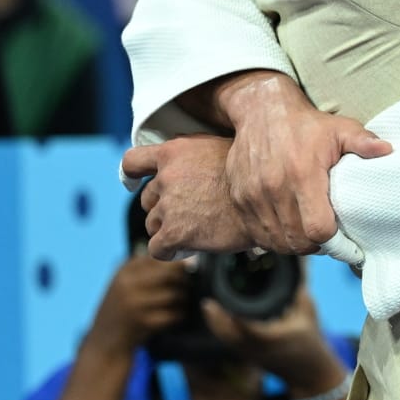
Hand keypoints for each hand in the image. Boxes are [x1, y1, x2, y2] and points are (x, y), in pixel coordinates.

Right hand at [83, 255, 192, 353]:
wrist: (104, 344)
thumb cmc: (121, 311)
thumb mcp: (127, 284)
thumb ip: (150, 269)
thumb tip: (186, 258)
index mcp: (125, 270)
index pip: (162, 255)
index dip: (179, 262)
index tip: (188, 268)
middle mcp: (128, 283)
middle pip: (171, 272)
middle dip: (184, 279)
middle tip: (189, 286)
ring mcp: (135, 302)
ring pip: (174, 294)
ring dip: (183, 299)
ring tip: (181, 303)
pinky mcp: (143, 322)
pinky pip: (173, 314)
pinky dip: (178, 315)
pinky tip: (176, 317)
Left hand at [124, 134, 252, 259]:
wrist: (267, 201)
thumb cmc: (251, 175)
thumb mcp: (220, 148)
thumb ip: (194, 156)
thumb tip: (188, 164)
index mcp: (175, 151)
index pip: (133, 161)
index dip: (132, 175)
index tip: (135, 183)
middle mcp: (167, 176)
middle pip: (147, 198)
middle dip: (163, 207)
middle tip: (189, 213)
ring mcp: (169, 205)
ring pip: (152, 224)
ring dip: (168, 229)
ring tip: (195, 229)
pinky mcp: (174, 233)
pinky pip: (157, 248)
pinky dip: (170, 251)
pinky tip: (189, 248)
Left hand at [201, 287, 345, 398]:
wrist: (309, 374)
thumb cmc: (310, 343)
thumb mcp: (309, 314)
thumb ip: (300, 291)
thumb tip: (299, 265)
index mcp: (272, 338)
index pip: (248, 328)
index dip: (234, 317)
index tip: (223, 301)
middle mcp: (258, 348)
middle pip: (230, 336)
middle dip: (216, 320)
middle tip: (207, 303)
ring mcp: (252, 355)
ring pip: (227, 341)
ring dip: (216, 325)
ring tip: (208, 307)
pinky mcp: (250, 357)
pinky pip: (231, 344)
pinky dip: (222, 332)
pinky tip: (217, 321)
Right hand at [215, 72, 390, 254]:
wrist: (261, 111)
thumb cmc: (306, 124)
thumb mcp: (340, 128)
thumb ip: (364, 142)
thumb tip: (389, 151)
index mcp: (302, 174)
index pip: (318, 229)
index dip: (334, 241)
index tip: (345, 240)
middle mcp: (273, 188)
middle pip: (298, 240)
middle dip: (317, 245)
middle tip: (329, 237)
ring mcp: (252, 196)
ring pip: (278, 241)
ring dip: (296, 244)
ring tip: (310, 233)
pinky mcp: (240, 199)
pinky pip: (259, 234)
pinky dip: (275, 238)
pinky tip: (289, 228)